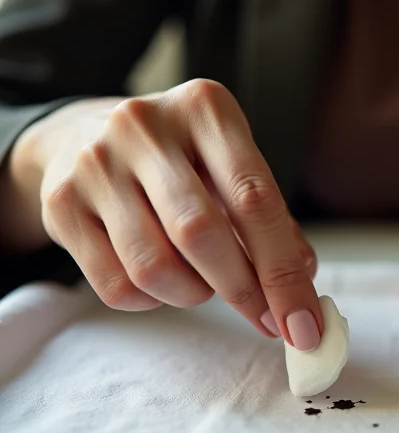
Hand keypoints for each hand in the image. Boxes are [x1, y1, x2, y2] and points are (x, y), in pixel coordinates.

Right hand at [9, 79, 321, 348]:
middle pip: (201, 233)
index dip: (282, 271)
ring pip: (154, 266)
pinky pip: (115, 284)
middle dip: (243, 291)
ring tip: (204, 284)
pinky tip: (163, 281)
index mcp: (205, 109)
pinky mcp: (60, 204)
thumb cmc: (180, 159)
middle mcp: (145, 127)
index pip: (255, 199)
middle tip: (266, 320)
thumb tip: (301, 282)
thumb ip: (271, 219)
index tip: (304, 323)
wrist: (83, 135)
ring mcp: (96, 163)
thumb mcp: (231, 166)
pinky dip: (152, 301)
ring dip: (193, 295)